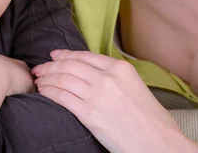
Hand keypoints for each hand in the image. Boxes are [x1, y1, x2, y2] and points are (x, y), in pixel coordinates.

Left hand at [32, 50, 197, 152]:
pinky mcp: (89, 114)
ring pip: (63, 79)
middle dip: (51, 65)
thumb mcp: (136, 86)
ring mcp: (97, 95)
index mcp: (120, 68)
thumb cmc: (152, 120)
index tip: (54, 55)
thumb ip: (116, 77)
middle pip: (70, 65)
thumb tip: (94, 74)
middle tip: (39, 68)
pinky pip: (62, 97)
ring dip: (47, 78)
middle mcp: (107, 78)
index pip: (85, 56)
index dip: (65, 54)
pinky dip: (49, 92)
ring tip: (39, 80)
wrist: (158, 143)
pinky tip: (43, 91)